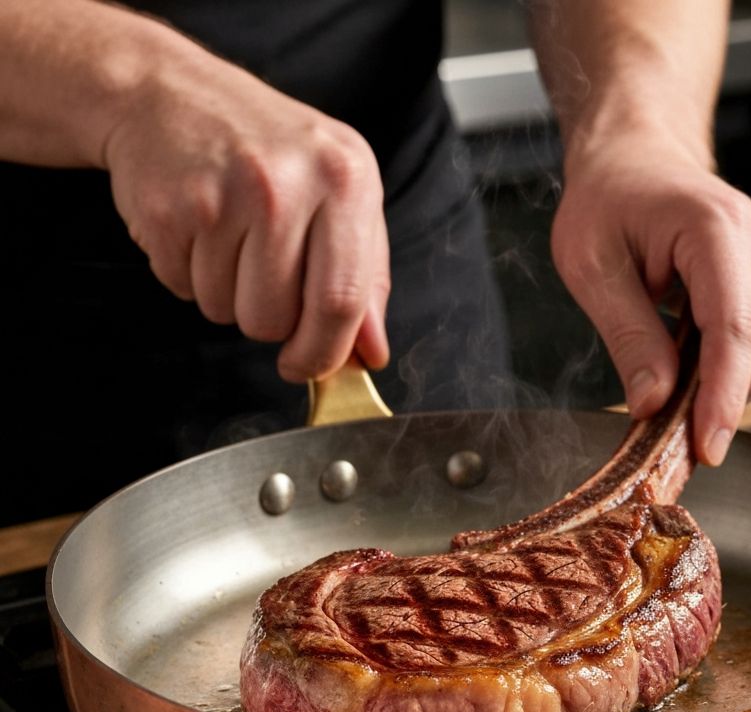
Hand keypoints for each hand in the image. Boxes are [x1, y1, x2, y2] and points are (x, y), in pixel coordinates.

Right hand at [102, 48, 389, 381]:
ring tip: (229, 239)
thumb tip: (372, 353)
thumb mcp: (340, 195)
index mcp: (346, 179)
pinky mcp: (170, 209)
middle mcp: (287, 183)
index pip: (343, 300)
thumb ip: (366, 277)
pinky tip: (198, 230)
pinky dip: (190, 276)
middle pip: (277, 319)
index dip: (324, 352)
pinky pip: (184, 290)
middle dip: (269, 325)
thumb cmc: (268, 152)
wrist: (168, 95)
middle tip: (263, 278)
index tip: (308, 368)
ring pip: (228, 312)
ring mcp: (224, 194)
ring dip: (227, 297)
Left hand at [551, 135, 750, 465]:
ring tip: (667, 357)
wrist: (636, 161)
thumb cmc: (609, 200)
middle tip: (661, 421)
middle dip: (714, 400)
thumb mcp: (591, 267)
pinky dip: (728, 362)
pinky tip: (691, 342)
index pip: (733, 330)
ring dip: (719, 380)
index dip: (721, 399)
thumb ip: (627, 335)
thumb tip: (654, 401)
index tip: (707, 447)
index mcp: (715, 228)